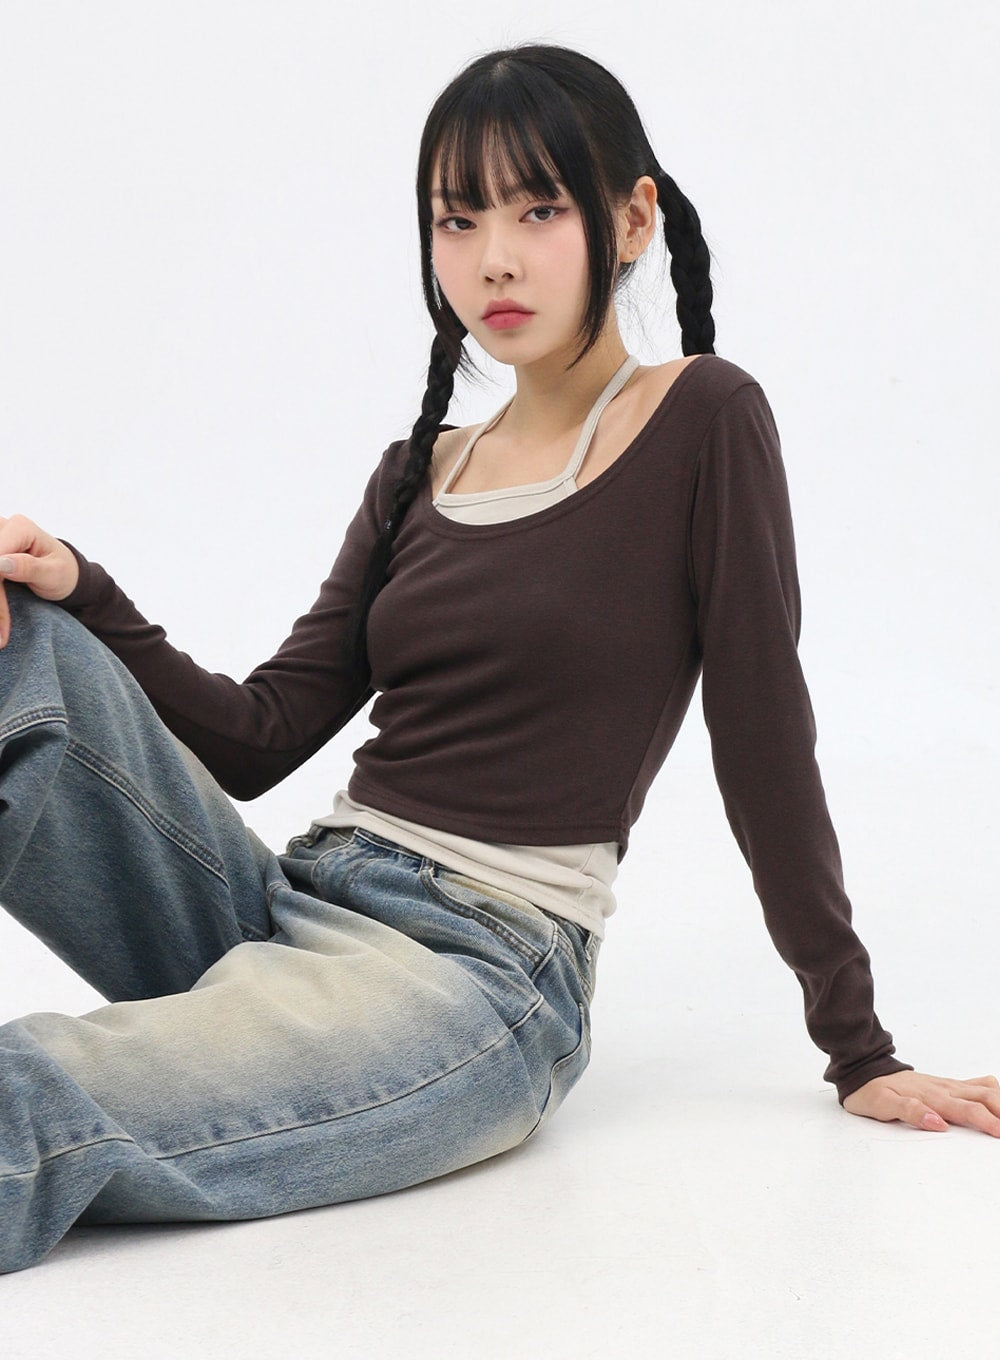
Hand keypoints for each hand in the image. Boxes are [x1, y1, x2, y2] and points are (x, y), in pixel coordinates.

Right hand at [0, 514, 79, 647]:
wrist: (65, 575)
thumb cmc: (64, 572)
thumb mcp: (53, 574)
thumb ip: (29, 567)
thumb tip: (0, 564)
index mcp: (20, 527)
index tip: (1, 618)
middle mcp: (3, 527)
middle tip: (1, 636)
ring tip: (1, 635)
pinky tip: (1, 621)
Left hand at [843, 1070, 999, 1135]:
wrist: (863, 1069)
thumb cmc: (871, 1090)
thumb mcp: (882, 1105)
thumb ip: (910, 1111)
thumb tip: (937, 1123)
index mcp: (932, 1096)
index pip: (968, 1110)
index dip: (989, 1122)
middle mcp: (943, 1088)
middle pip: (984, 1097)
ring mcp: (946, 1084)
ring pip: (984, 1088)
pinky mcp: (945, 1083)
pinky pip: (975, 1083)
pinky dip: (993, 1090)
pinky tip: (997, 1099)